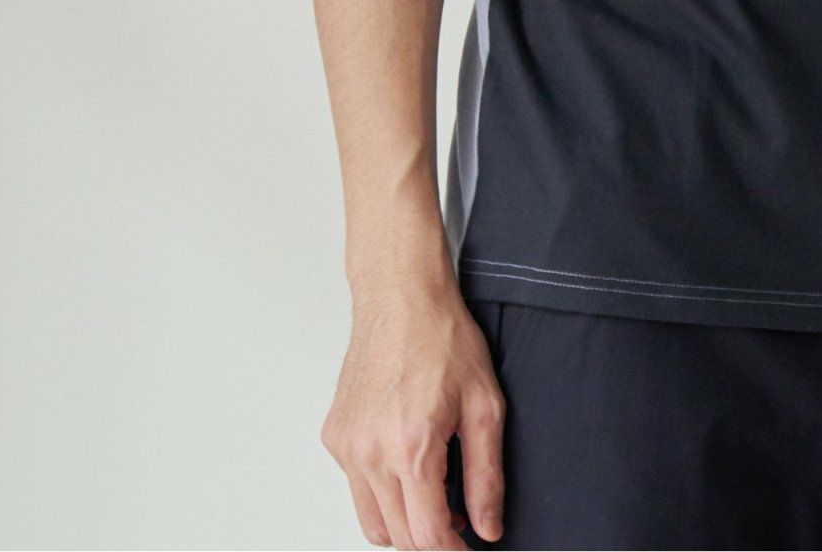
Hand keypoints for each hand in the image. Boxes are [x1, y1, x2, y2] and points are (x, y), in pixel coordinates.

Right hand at [320, 280, 504, 548]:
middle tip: (460, 520)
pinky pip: (356, 488)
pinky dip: (381, 492)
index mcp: (410, 447)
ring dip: (403, 523)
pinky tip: (408, 462)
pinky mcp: (334, 436)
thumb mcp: (485, 404)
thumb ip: (486, 474)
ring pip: (371, 522)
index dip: (452, 551)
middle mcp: (370, 453)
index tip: (470, 546)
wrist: (401, 295)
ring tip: (435, 495)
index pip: (426, 536)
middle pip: (397, 537)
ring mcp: (346, 446)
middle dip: (431, 539)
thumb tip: (488, 526)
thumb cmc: (443, 337)